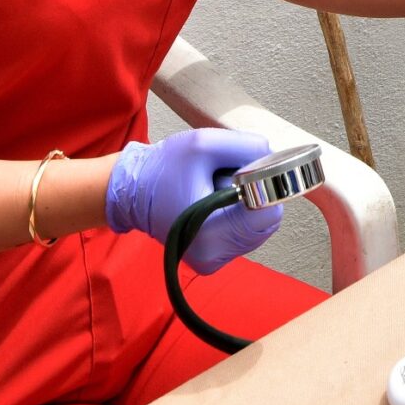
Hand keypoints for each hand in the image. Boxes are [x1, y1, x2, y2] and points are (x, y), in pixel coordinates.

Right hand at [106, 128, 283, 273]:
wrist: (132, 190)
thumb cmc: (163, 168)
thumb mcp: (204, 143)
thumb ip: (246, 147)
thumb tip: (273, 159)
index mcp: (211, 234)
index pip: (268, 213)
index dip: (264, 187)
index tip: (244, 171)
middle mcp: (213, 256)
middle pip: (265, 222)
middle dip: (253, 196)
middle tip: (222, 179)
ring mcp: (212, 261)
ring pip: (256, 229)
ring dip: (245, 206)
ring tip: (214, 190)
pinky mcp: (211, 259)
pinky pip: (242, 235)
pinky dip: (237, 216)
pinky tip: (214, 203)